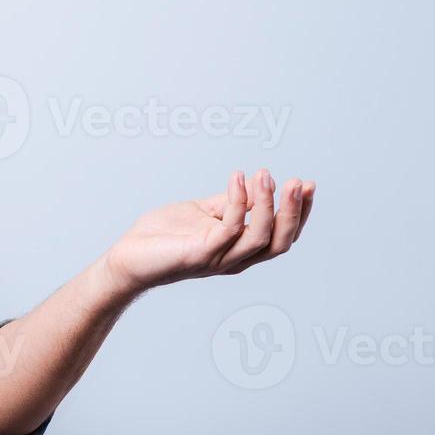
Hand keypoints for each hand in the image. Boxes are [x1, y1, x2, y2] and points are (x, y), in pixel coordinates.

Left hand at [99, 169, 315, 295]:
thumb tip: (259, 182)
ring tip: (267, 175)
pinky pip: (228, 229)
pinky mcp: (199, 255)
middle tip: (297, 182)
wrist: (128, 257)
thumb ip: (231, 202)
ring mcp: (218, 259)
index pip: (280, 235)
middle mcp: (234, 258)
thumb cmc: (163, 236)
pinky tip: (237, 179)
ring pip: (259, 237)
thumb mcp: (203, 212)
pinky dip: (237, 202)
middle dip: (294, 212)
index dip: (299, 213)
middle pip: (279, 242)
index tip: (307, 185)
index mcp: (239, 249)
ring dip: (267, 204)